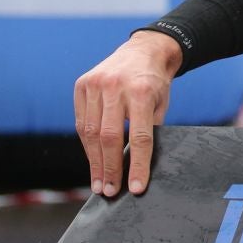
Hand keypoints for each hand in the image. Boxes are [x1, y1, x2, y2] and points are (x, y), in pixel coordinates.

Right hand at [73, 30, 182, 197]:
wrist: (144, 50)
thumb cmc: (155, 83)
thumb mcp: (161, 104)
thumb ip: (149, 130)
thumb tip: (136, 168)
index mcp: (141, 91)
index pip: (139, 137)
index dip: (137, 165)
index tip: (135, 188)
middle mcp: (115, 86)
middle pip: (109, 137)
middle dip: (109, 168)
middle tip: (110, 192)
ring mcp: (95, 84)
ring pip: (90, 132)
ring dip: (94, 162)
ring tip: (99, 184)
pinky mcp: (82, 85)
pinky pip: (81, 122)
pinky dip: (87, 144)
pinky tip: (92, 161)